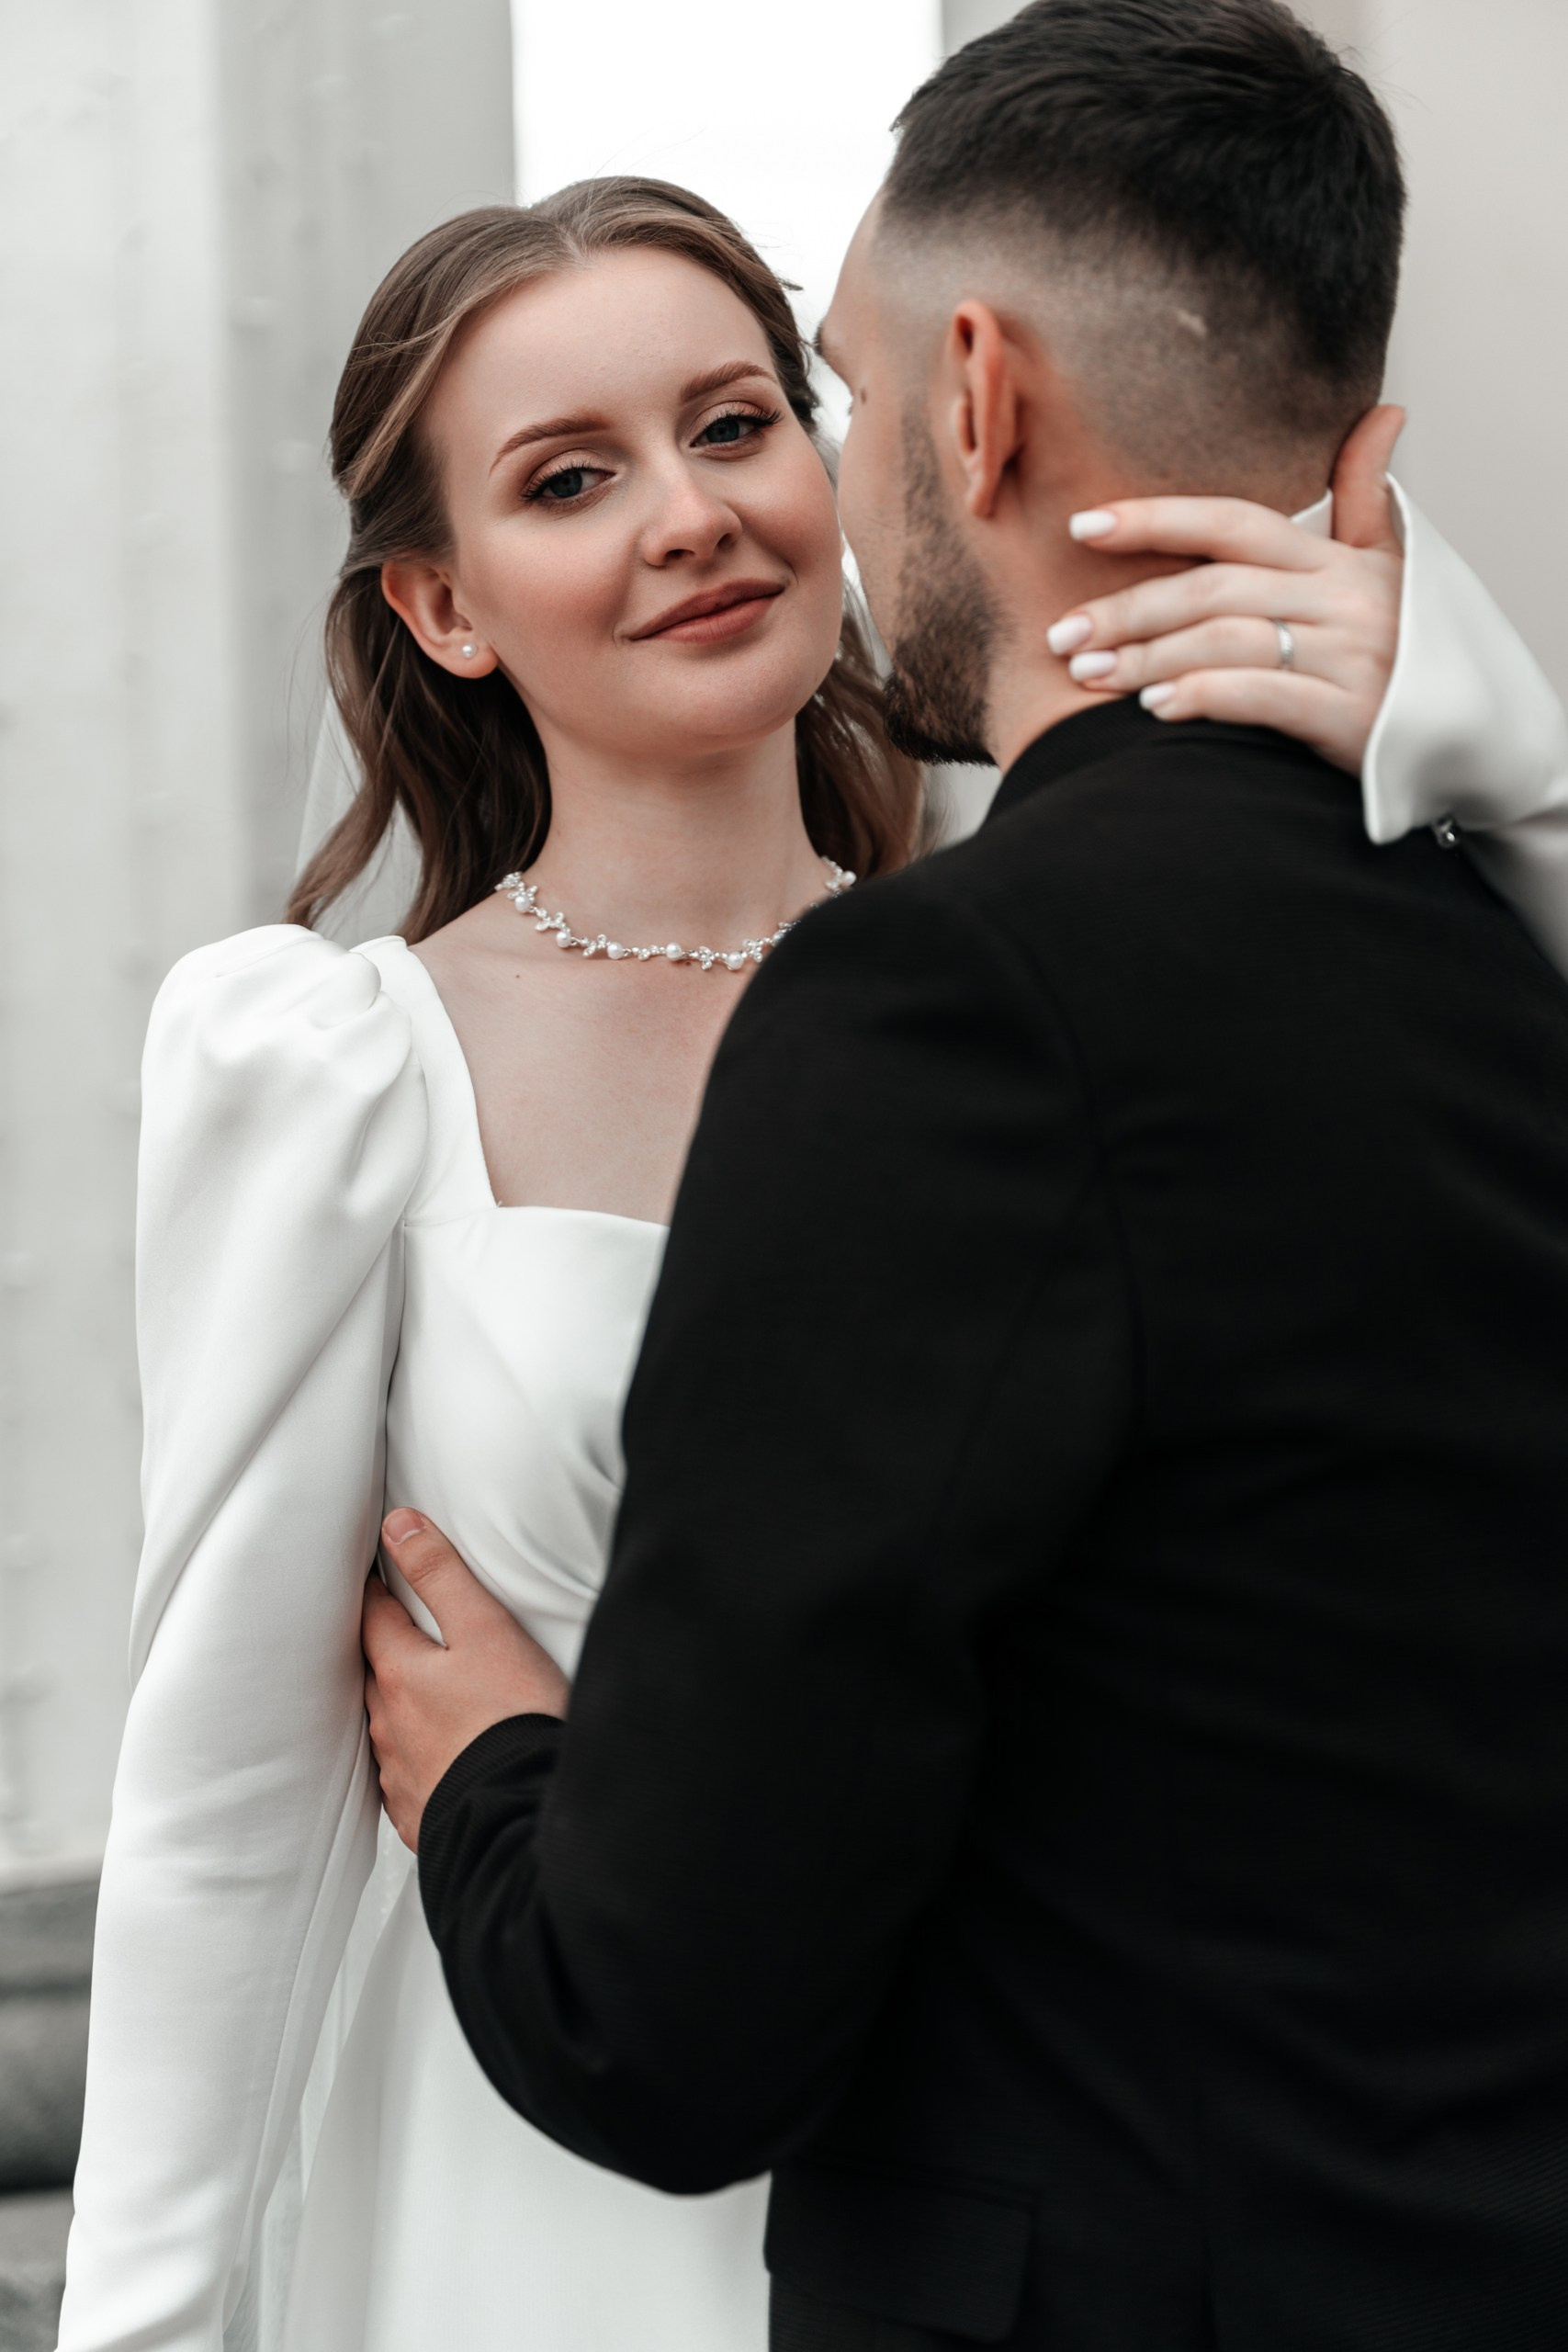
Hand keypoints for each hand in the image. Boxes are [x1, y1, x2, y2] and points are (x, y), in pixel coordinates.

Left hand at [362, 1509, 568, 1851]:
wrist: (524, 1817)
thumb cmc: (513, 1722)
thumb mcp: (485, 1629)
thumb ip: (441, 1575)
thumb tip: (399, 1526)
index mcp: (399, 1673)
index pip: (373, 1618)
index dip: (377, 1592)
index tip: (378, 1578)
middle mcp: (388, 1724)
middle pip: (375, 1674)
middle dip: (383, 1650)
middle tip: (396, 1631)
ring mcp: (399, 1773)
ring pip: (387, 1727)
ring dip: (398, 1707)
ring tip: (418, 1695)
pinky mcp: (418, 1812)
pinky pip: (405, 1777)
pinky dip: (415, 1760)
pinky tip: (433, 1759)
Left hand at [1047, 405, 1406, 773]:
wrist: (1458, 741)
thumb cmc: (1405, 653)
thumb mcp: (1391, 570)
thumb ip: (1365, 500)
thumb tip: (1383, 414)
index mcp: (1337, 561)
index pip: (1233, 522)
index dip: (1156, 520)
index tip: (1083, 528)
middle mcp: (1342, 599)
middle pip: (1212, 589)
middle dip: (1127, 609)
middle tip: (1062, 635)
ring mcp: (1348, 657)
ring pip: (1225, 641)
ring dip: (1146, 657)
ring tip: (1089, 675)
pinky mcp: (1350, 715)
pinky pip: (1261, 695)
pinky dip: (1202, 695)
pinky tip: (1154, 707)